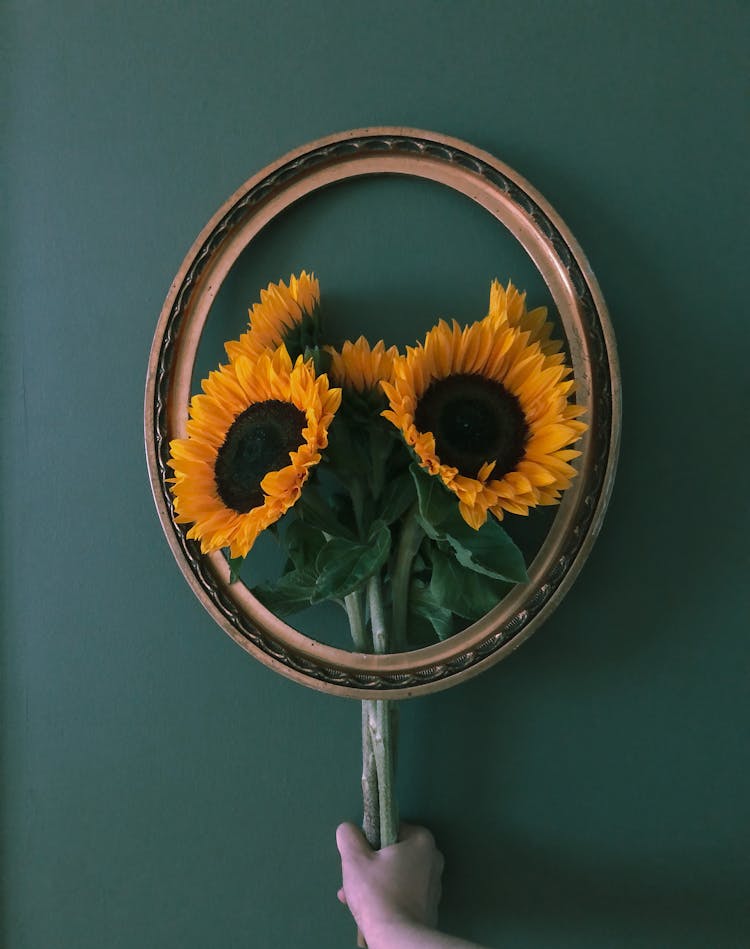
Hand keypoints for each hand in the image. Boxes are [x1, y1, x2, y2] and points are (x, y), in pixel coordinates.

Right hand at [336, 822, 443, 939]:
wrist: (398, 939)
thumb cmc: (377, 894)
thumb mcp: (354, 859)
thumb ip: (349, 836)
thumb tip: (348, 829)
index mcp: (421, 840)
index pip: (391, 829)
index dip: (369, 842)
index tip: (358, 858)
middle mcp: (433, 858)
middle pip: (393, 854)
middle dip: (370, 867)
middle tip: (353, 881)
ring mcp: (434, 885)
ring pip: (397, 875)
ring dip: (375, 883)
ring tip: (353, 899)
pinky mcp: (430, 906)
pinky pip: (404, 894)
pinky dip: (387, 897)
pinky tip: (370, 910)